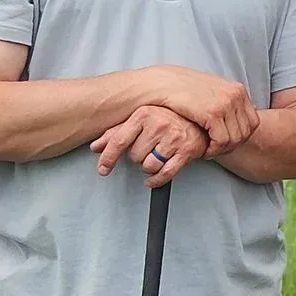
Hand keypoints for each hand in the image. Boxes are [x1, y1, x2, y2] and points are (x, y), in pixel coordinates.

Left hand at [91, 105, 209, 188]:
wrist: (199, 119)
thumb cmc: (167, 118)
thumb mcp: (139, 120)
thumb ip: (116, 133)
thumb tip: (96, 146)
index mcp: (143, 114)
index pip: (119, 141)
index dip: (108, 158)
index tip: (103, 169)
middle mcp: (159, 125)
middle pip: (134, 156)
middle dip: (137, 157)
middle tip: (147, 149)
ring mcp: (174, 138)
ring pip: (149, 165)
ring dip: (149, 166)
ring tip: (155, 156)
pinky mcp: (187, 151)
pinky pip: (165, 173)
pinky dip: (156, 180)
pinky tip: (152, 178)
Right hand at [145, 65, 260, 152]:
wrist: (159, 84)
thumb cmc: (181, 90)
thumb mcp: (211, 92)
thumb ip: (225, 103)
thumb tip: (238, 119)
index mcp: (238, 90)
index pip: (253, 122)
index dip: (241, 137)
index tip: (226, 143)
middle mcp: (236, 95)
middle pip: (246, 132)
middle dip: (232, 145)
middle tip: (217, 149)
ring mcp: (226, 103)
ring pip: (235, 139)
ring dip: (222, 149)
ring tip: (208, 149)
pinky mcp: (213, 113)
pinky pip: (222, 140)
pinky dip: (214, 149)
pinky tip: (203, 149)